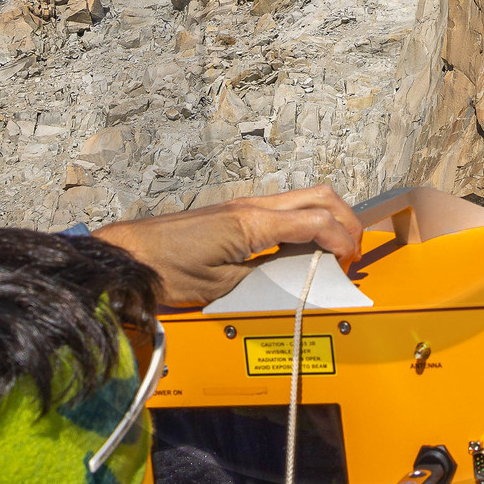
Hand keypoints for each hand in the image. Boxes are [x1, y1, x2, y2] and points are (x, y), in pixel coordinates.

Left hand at [98, 186, 364, 306]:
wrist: (133, 256)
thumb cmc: (168, 270)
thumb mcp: (225, 287)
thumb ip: (269, 279)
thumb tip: (301, 280)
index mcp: (253, 223)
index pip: (318, 221)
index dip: (344, 241)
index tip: (350, 264)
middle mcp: (253, 206)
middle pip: (321, 196)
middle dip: (347, 223)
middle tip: (350, 256)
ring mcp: (246, 206)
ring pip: (306, 198)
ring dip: (329, 220)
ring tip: (331, 254)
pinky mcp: (238, 214)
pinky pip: (285, 210)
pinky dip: (307, 224)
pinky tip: (303, 251)